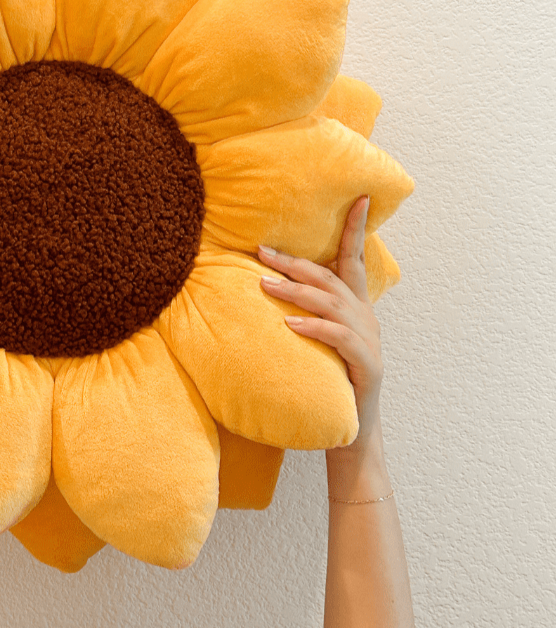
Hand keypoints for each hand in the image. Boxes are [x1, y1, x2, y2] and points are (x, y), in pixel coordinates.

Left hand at [256, 194, 382, 444]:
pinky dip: (313, 328)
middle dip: (295, 261)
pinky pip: (337, 338)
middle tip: (260, 250)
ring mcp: (367, 340)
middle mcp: (363, 317)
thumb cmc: (331, 379)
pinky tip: (290, 324)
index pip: (354, 259)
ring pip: (331, 303)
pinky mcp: (365, 364)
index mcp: (355, 307)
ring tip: (263, 283)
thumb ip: (308, 311)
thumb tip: (268, 283)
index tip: (360, 197)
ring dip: (295, 290)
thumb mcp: (320, 339)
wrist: (354, 430)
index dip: (357, 228)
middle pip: (329, 277)